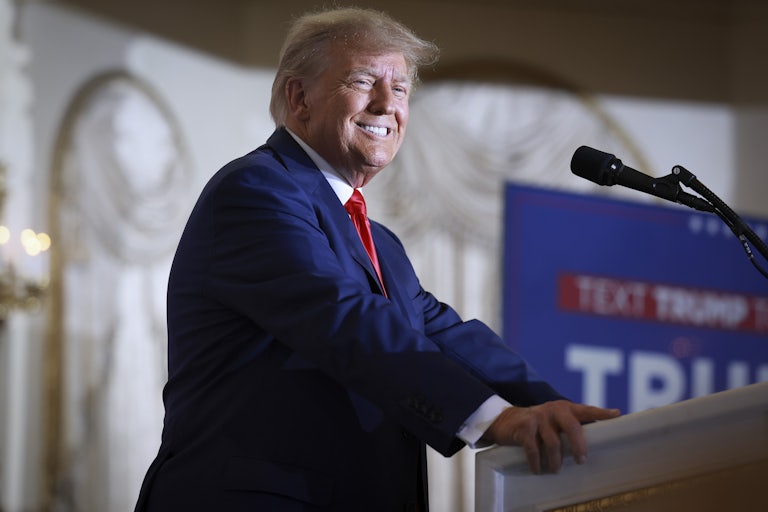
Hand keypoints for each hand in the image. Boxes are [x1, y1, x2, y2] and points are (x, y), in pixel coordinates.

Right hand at [482, 400, 619, 473]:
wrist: (507, 421)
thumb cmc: (539, 425)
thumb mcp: (556, 421)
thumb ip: (572, 427)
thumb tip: (596, 443)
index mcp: (566, 408)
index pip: (586, 410)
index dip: (601, 412)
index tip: (616, 414)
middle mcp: (554, 410)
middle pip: (572, 427)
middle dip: (579, 446)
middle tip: (581, 461)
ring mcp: (538, 417)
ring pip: (553, 442)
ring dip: (556, 461)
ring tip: (556, 470)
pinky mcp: (525, 426)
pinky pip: (533, 449)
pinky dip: (536, 462)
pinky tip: (537, 469)